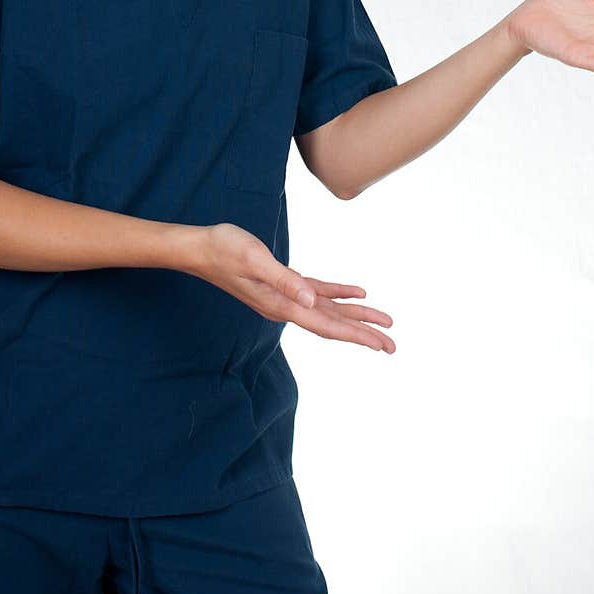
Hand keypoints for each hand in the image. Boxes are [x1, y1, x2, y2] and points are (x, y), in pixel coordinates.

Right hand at [191, 221, 395, 352]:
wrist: (200, 249)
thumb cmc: (225, 250)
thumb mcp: (256, 260)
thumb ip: (284, 281)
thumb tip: (310, 301)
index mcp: (283, 305)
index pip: (327, 325)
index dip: (357, 335)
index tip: (382, 344)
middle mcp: (286, 307)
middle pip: (333, 324)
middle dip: (364, 332)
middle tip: (393, 344)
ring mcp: (284, 297)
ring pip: (328, 310)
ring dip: (355, 316)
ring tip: (381, 321)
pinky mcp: (281, 284)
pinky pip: (316, 293)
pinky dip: (337, 294)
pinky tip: (355, 293)